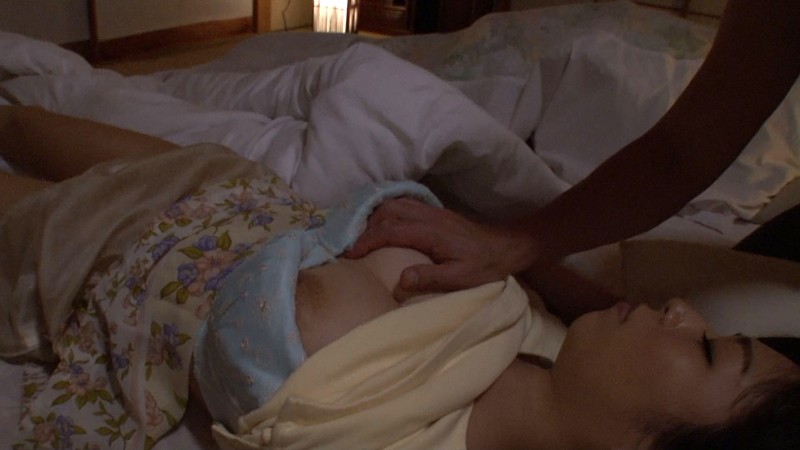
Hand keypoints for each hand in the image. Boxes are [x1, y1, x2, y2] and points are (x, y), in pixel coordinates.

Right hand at [345, 198, 538, 291]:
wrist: (506, 248)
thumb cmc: (484, 267)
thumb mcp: (460, 279)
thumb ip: (430, 278)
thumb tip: (401, 280)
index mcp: (430, 232)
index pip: (389, 231)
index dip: (366, 241)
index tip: (349, 254)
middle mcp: (428, 216)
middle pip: (387, 211)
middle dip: (366, 226)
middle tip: (354, 246)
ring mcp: (432, 211)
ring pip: (394, 204)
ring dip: (376, 217)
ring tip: (365, 237)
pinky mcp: (436, 212)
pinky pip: (404, 205)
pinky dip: (388, 213)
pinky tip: (385, 227)